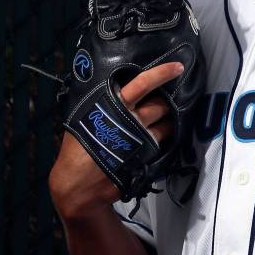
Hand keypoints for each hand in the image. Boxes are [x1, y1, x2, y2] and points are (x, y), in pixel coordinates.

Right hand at [49, 62, 183, 220]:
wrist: (77, 186)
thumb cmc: (77, 150)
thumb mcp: (85, 120)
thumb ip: (104, 105)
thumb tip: (118, 92)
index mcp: (111, 105)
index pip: (141, 84)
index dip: (160, 74)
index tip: (177, 67)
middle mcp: (130, 119)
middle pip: (160, 104)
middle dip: (165, 103)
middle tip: (162, 104)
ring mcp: (141, 138)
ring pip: (167, 124)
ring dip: (168, 123)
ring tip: (161, 124)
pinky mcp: (147, 155)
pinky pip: (163, 142)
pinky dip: (164, 139)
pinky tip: (158, 140)